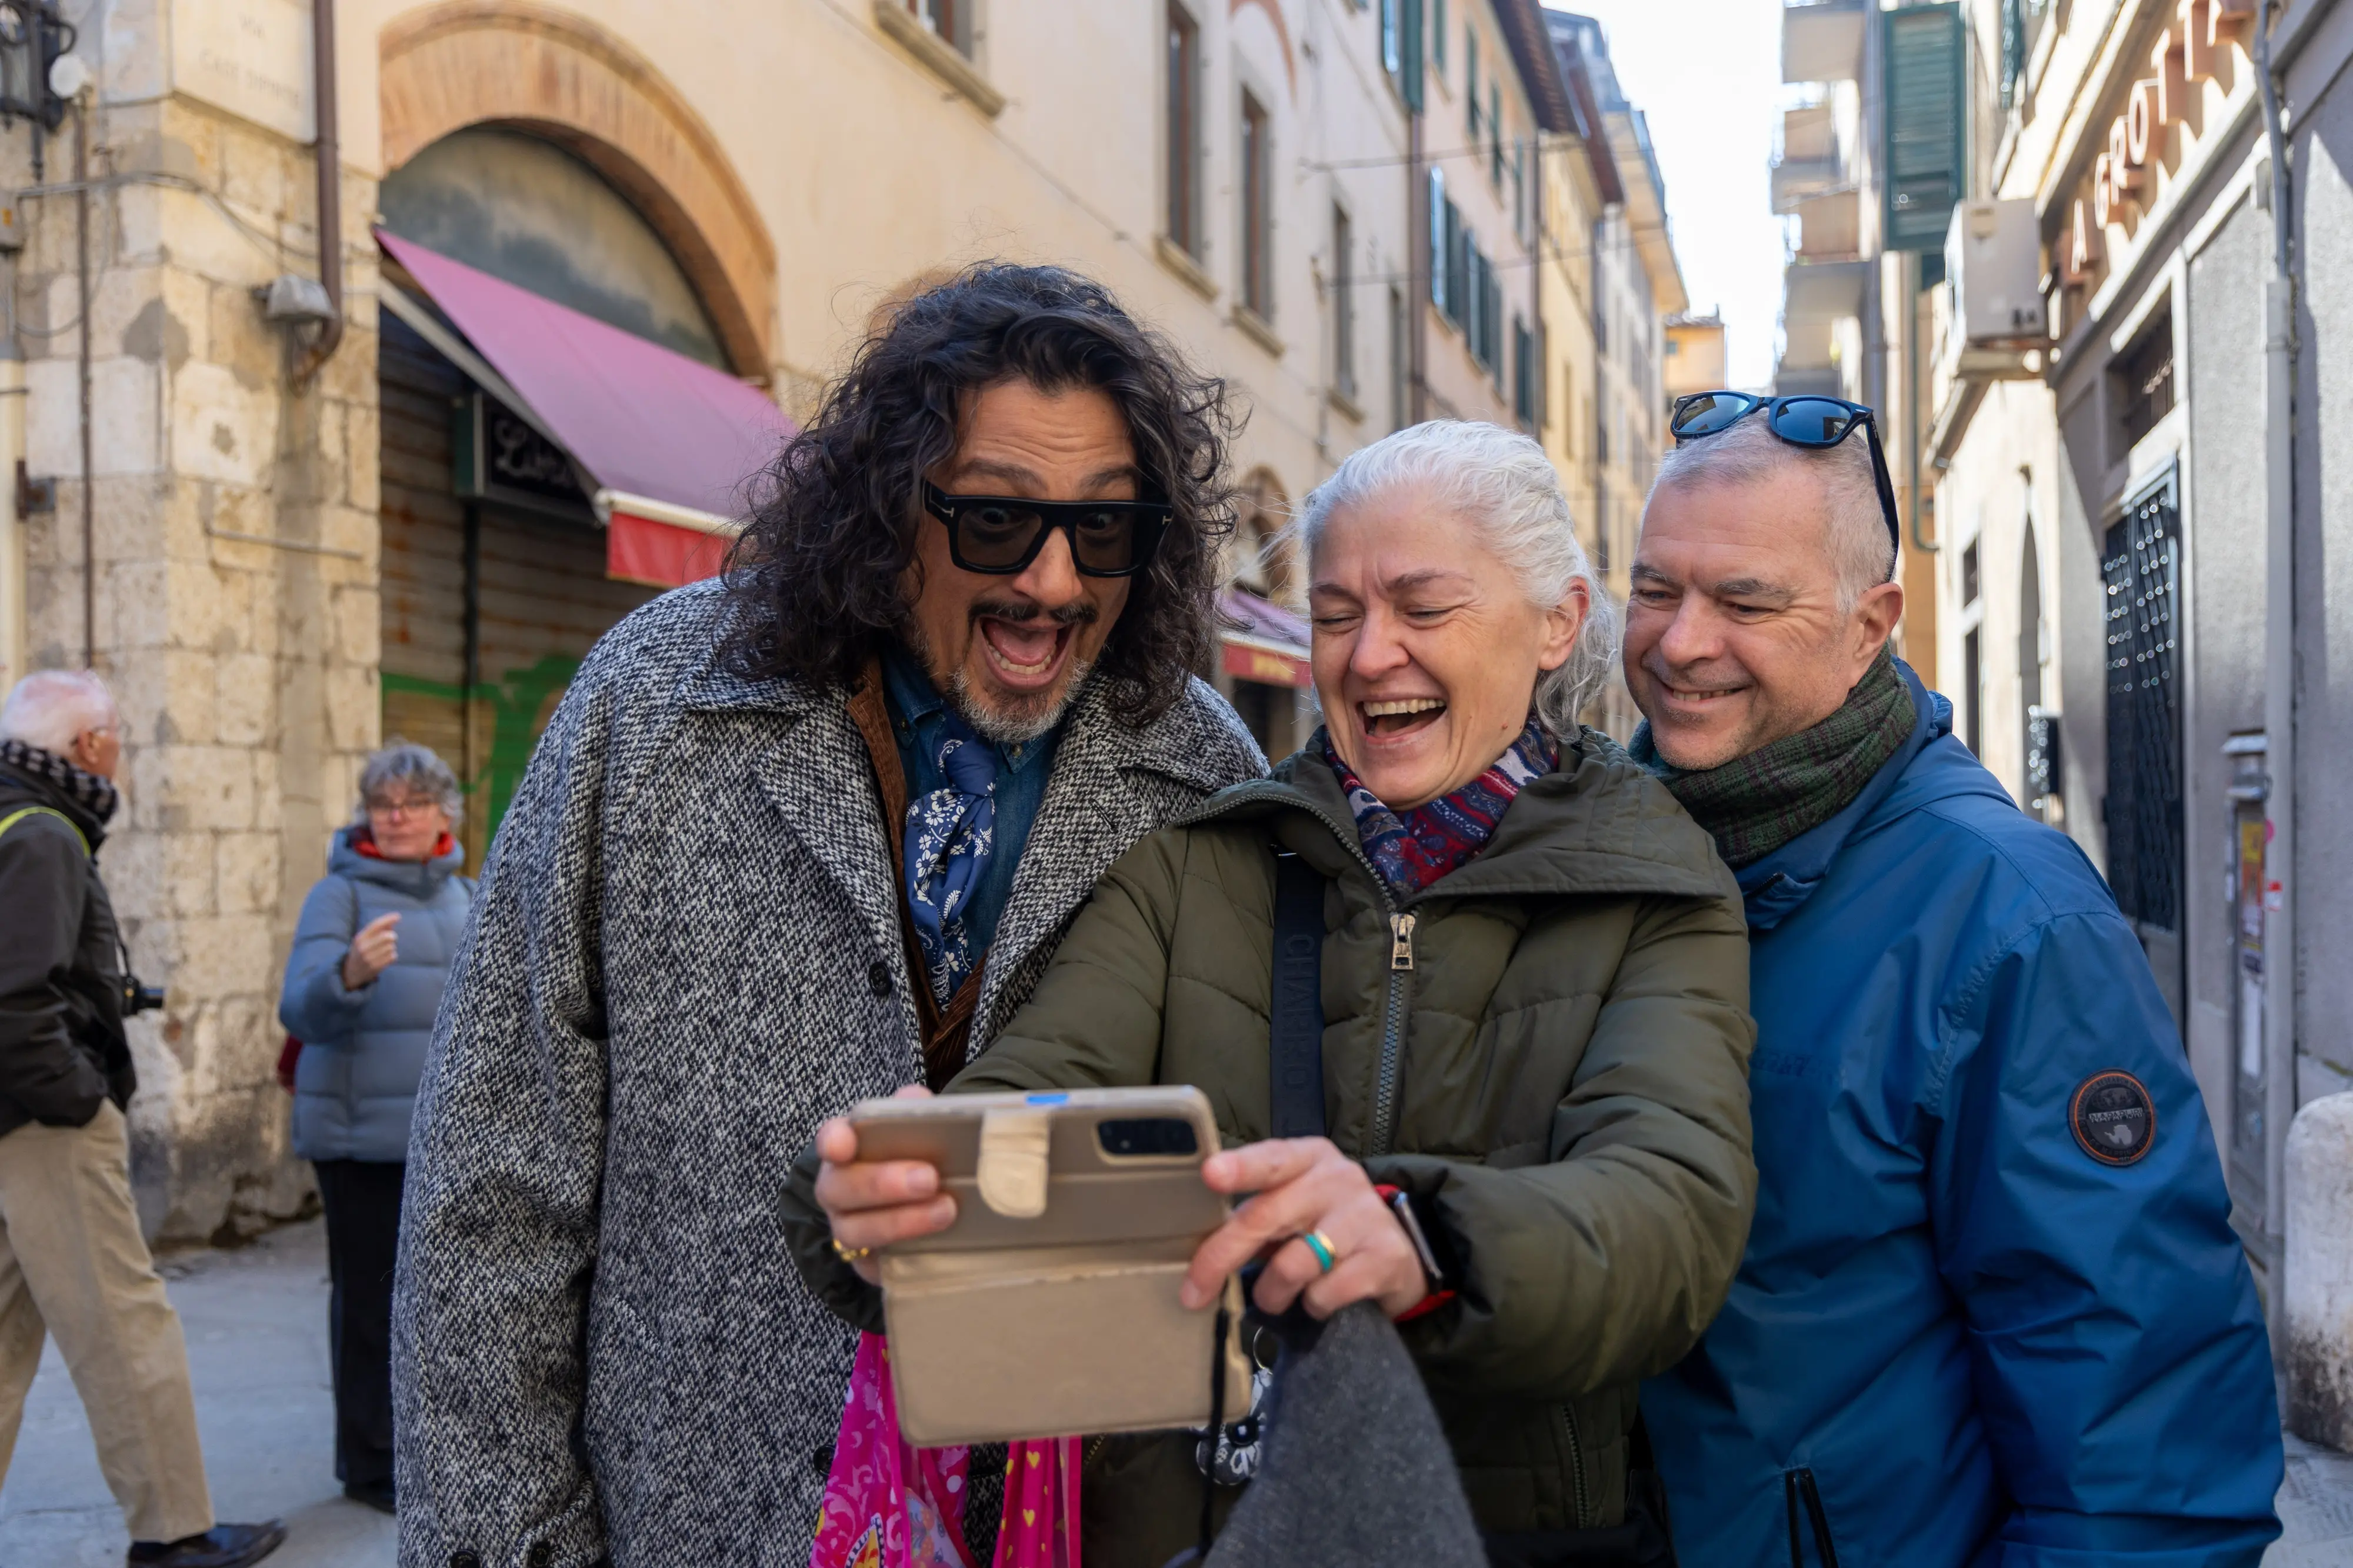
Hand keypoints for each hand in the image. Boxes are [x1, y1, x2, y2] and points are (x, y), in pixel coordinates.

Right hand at [341, 914, 400, 989]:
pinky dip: (392, 956)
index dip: (387, 919)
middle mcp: (363, 947)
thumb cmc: (361, 952)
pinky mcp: (375, 967)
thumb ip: (378, 930)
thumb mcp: (364, 940)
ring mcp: (369, 958)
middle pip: (387, 936)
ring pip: (391, 947)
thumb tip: (393, 920)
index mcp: (360, 938)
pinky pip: (392, 957)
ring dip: (391, 948)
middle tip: (390, 940)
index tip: (398, 916)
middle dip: (392, 937)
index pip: (375, 925)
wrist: (350, 973)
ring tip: (384, 951)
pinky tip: (385, 958)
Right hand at [812, 1085, 955, 1285]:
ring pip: (854, 1230)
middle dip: (882, 1183)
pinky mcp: (866, 1262)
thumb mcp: (915, 1128)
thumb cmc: (915, 1156)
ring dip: (900, 1221)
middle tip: (929, 1178)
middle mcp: (838, 1188)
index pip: (830, 1139)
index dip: (833, 1141)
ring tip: (945, 1210)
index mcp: (847, 1148)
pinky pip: (873, 1264)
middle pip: (840, 1188)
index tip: (844, 1145)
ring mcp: (847, 1227)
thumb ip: (912, 1111)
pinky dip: (902, 1252)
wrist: (925, 1204)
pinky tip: (935, 1243)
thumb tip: (916, 1102)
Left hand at [1180, 1138, 1428, 1320]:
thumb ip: (1254, 1216)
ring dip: (1272, 1293)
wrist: (1400, 1255)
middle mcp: (1337, 1179)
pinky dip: (1312, 1307)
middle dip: (1221, 1257)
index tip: (1211, 1173)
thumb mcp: (1294, 1206)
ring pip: (1291, 1265)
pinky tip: (1321, 1299)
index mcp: (1308, 1158)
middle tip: (1193, 1293)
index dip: (1240, 1167)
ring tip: (1277, 1296)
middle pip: (1266, 1217)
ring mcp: (1364, 1216)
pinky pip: (1324, 1294)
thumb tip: (1199, 1255)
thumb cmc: (1327, 1227)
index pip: (1271, 1158)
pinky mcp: (1384, 1257)